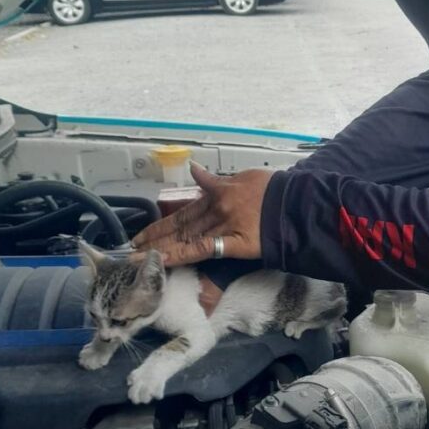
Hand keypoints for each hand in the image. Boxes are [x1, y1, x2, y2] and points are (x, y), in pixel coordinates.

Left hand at [132, 163, 273, 266]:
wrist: (295, 204)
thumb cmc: (273, 189)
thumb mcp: (244, 177)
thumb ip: (217, 179)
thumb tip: (196, 170)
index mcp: (217, 193)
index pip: (183, 213)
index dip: (161, 225)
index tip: (143, 235)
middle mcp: (215, 210)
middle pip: (178, 227)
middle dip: (154, 238)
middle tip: (132, 248)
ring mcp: (222, 227)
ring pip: (185, 239)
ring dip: (161, 248)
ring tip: (140, 258)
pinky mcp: (234, 244)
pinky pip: (203, 250)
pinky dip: (182, 254)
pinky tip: (165, 258)